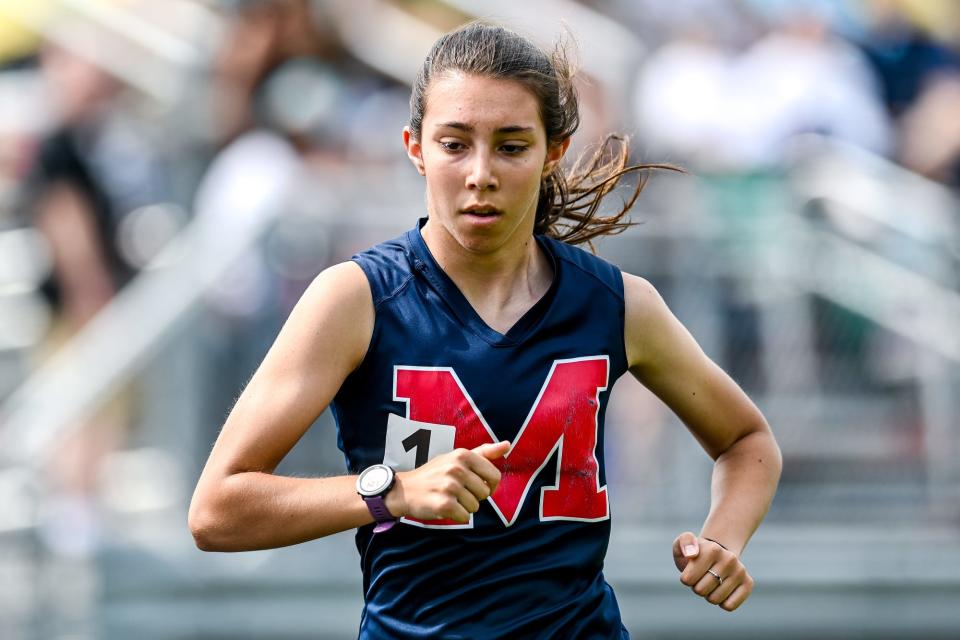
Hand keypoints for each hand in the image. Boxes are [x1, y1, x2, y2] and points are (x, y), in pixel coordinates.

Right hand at [386, 441, 509, 522]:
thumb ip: (484, 452)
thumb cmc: (435, 474)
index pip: (494, 476)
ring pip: (475, 506)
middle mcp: (457, 468)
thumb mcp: (457, 457)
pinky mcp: (444, 504)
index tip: (474, 484)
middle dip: (474, 496)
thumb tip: (507, 445)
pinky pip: (465, 517)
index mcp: (463, 454)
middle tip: (456, 491)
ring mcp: (450, 486)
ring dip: (464, 507)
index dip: (487, 485)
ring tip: (448, 498)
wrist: (405, 490)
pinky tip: (444, 507)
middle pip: (485, 493)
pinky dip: (456, 516)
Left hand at [672, 532, 753, 610]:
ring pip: (715, 599)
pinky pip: (730, 606)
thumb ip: (683, 543)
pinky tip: (722, 591)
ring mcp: (740, 571)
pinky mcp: (748, 583)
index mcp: (712, 550)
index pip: (688, 579)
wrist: (716, 553)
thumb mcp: (683, 543)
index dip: (686, 579)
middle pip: (701, 590)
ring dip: (708, 595)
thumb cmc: (695, 553)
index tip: (689, 571)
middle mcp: (729, 559)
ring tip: (711, 582)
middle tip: (702, 577)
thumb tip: (692, 554)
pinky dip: (722, 603)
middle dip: (696, 587)